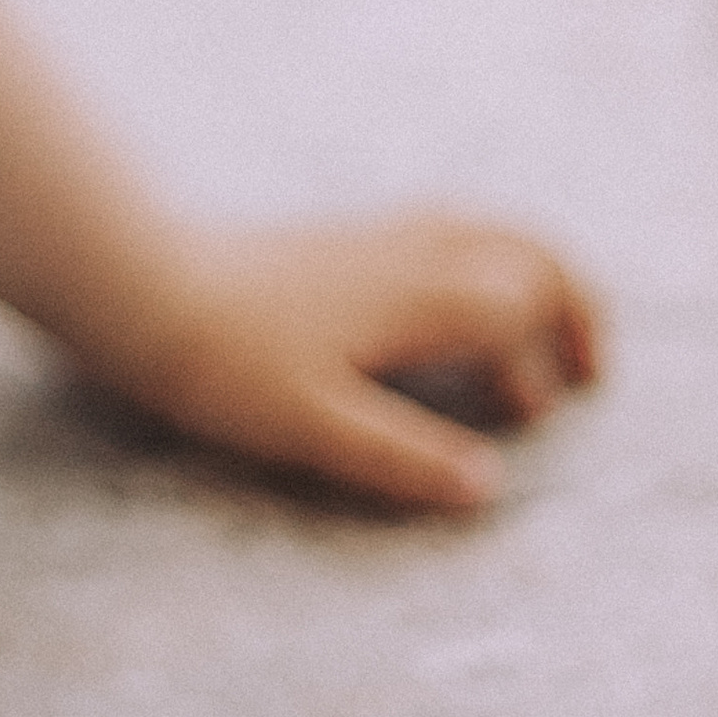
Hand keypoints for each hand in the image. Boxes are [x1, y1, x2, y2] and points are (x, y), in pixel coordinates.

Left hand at [105, 212, 603, 509]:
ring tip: (519, 355)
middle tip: (584, 367)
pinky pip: (438, 232)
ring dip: (522, 280)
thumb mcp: (312, 426)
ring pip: (480, 230)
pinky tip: (443, 326)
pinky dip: (474, 269)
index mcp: (410, 295)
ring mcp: (370, 235)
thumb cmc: (220, 359)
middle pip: (521, 243)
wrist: (134, 278)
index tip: (537, 413)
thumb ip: (402, 456)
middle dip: (569, 297)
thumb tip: (489, 486)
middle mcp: (402, 250)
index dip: (550, 351)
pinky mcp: (338, 239)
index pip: (521, 298)